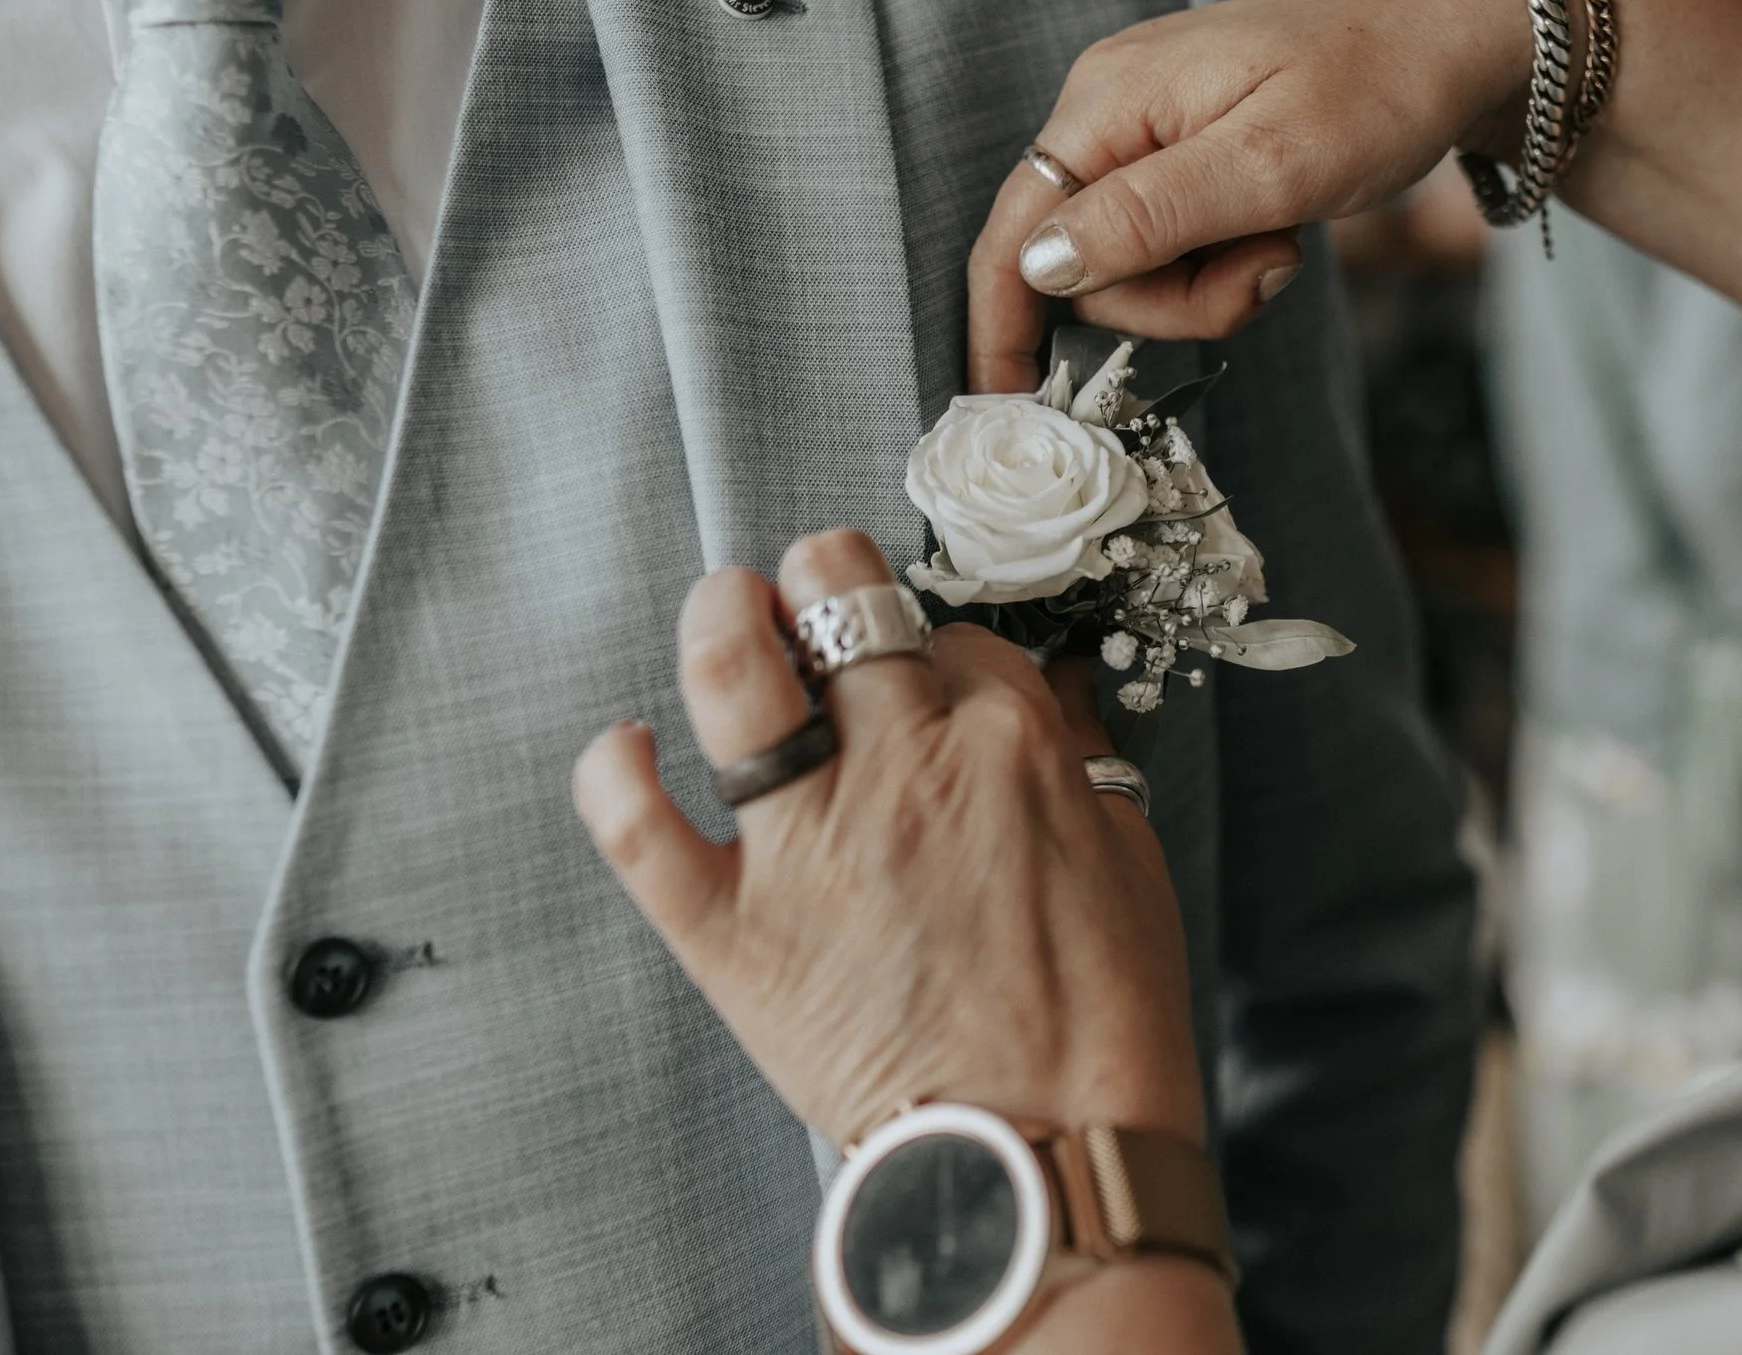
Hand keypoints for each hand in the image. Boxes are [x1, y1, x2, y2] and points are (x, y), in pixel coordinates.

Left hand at [571, 529, 1204, 1149]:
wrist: (1046, 1157)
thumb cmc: (1098, 1027)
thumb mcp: (1128, 860)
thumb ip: (1077, 762)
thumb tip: (1047, 697)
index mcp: (1008, 745)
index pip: (952, 637)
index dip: (936, 651)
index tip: (927, 682)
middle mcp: (904, 767)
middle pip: (840, 603)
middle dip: (825, 584)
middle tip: (816, 607)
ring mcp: (809, 843)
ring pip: (734, 671)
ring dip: (721, 619)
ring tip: (727, 615)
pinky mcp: (732, 929)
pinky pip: (637, 825)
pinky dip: (614, 773)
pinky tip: (625, 748)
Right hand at [967, 0, 1537, 390]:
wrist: (1463, 32)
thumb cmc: (1379, 85)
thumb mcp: (1270, 165)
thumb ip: (1149, 217)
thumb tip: (1038, 267)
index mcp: (1108, 103)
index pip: (1013, 234)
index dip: (1000, 327)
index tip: (1008, 407)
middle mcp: (1108, 111)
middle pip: (1081, 266)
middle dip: (1170, 301)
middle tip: (1266, 271)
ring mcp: (1147, 130)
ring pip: (1135, 266)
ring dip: (1209, 283)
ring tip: (1284, 240)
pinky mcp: (1187, 150)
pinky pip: (1175, 241)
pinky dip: (1225, 260)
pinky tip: (1279, 227)